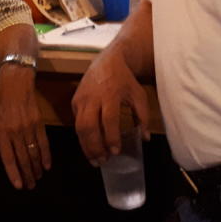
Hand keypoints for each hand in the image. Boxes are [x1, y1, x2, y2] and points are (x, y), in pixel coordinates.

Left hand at [0, 64, 50, 188]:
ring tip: (38, 178)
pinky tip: (47, 166)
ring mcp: (28, 128)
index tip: (19, 185)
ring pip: (33, 153)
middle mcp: (15, 132)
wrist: (16, 86)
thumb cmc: (2, 105)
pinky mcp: (39, 123)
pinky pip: (43, 143)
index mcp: (2, 133)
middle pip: (22, 159)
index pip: (7, 158)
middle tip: (31, 186)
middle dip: (27, 175)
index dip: (13, 173)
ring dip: (36, 168)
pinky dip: (46, 156)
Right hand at [71, 48, 148, 164]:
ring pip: (79, 126)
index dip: (111, 137)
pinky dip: (82, 137)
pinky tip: (90, 148)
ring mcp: (81, 99)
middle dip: (94, 146)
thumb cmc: (125, 80)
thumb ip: (142, 117)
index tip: (116, 151)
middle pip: (88, 125)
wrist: (108, 61)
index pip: (108, 119)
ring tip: (95, 160)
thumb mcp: (139, 95)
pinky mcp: (75, 101)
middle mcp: (93, 97)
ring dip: (86, 146)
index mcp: (111, 94)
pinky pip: (76, 122)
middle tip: (103, 161)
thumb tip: (145, 138)